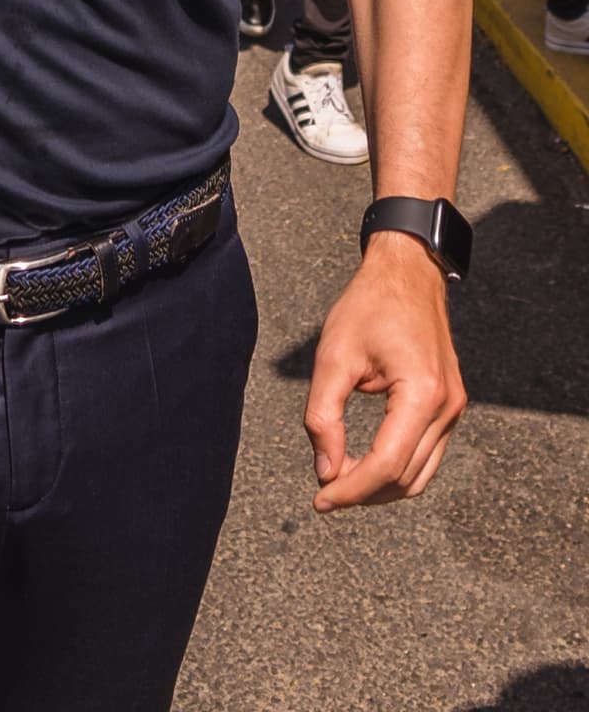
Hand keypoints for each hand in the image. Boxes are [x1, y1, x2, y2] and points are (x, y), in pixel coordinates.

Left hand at [304, 233, 465, 512]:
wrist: (408, 273)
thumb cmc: (369, 305)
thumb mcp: (333, 355)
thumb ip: (323, 415)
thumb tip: (325, 470)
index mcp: (422, 393)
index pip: (387, 465)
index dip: (350, 490)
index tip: (319, 500)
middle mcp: (447, 407)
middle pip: (405, 478)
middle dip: (362, 493)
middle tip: (323, 491)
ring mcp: (454, 409)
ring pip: (420, 475)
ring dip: (380, 486)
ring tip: (339, 480)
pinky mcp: (450, 407)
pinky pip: (426, 455)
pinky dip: (396, 468)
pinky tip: (363, 463)